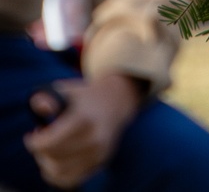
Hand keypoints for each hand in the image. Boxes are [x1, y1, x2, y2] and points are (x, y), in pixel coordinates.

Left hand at [25, 74, 143, 186]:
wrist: (117, 101)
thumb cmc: (85, 96)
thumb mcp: (67, 89)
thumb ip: (47, 96)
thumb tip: (41, 109)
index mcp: (84, 117)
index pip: (51, 141)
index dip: (34, 142)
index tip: (30, 136)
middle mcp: (94, 137)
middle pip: (54, 157)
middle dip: (39, 152)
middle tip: (38, 142)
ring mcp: (98, 152)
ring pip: (60, 171)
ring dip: (46, 164)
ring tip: (46, 152)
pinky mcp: (100, 163)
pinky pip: (71, 180)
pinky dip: (57, 176)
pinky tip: (54, 163)